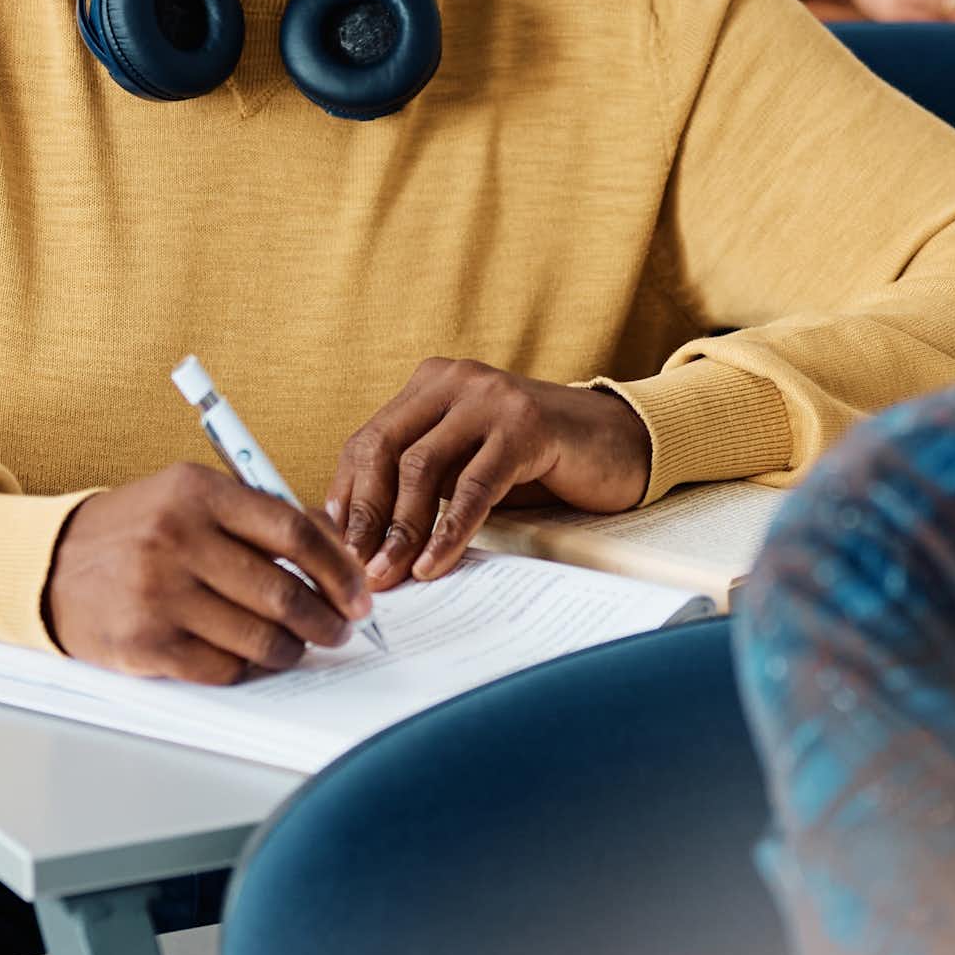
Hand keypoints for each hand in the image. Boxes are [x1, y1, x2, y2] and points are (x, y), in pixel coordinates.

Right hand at [42, 464, 372, 682]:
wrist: (51, 564)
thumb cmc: (139, 528)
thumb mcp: (194, 496)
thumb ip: (261, 514)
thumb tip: (338, 549)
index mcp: (200, 492)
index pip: (294, 532)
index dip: (339, 569)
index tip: (360, 591)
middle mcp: (178, 539)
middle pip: (282, 591)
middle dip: (327, 618)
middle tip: (342, 629)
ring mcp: (158, 594)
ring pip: (258, 636)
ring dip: (293, 648)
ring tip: (301, 645)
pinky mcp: (144, 643)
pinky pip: (222, 667)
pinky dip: (249, 668)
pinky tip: (254, 659)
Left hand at [327, 363, 651, 585]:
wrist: (620, 442)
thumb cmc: (538, 461)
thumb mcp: (468, 462)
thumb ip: (422, 482)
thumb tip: (361, 539)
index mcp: (431, 383)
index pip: (367, 442)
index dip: (347, 499)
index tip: (335, 550)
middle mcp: (455, 379)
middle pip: (384, 449)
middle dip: (365, 517)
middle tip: (354, 570)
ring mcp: (491, 397)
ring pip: (422, 467)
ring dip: (400, 530)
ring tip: (389, 575)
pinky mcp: (526, 425)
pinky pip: (474, 485)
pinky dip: (448, 530)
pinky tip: (435, 563)